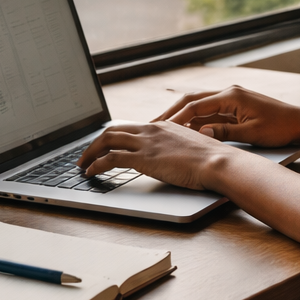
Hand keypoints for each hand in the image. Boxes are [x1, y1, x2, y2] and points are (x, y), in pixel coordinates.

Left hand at [78, 122, 238, 190]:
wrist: (217, 162)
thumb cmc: (211, 160)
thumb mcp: (192, 148)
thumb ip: (177, 149)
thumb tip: (173, 158)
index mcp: (163, 126)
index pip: (131, 128)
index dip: (114, 137)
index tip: (106, 146)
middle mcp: (151, 130)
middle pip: (114, 130)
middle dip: (96, 142)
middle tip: (86, 154)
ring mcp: (146, 143)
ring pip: (107, 140)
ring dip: (90, 152)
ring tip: (82, 164)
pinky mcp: (143, 158)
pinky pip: (111, 158)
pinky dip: (96, 164)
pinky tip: (90, 173)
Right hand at [154, 85, 299, 145]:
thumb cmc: (281, 128)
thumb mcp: (252, 134)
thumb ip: (225, 133)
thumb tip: (200, 134)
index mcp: (231, 96)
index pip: (195, 105)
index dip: (176, 117)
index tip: (160, 128)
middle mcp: (229, 93)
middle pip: (192, 100)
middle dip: (172, 112)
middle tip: (152, 125)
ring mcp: (232, 99)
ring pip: (199, 106)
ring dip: (182, 116)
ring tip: (163, 129)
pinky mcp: (236, 107)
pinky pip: (210, 112)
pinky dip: (196, 121)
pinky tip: (186, 132)